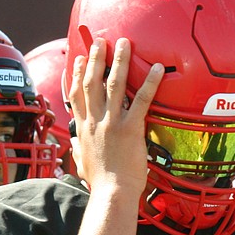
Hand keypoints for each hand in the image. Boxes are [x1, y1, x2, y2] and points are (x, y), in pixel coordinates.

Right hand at [67, 37, 163, 194]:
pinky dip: (150, 82)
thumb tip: (76, 144)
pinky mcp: (131, 128)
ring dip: (119, 60)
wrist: (112, 193)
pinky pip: (141, 100)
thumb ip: (79, 149)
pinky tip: (158, 69)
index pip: (76, 94)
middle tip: (100, 40)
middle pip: (92, 81)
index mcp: (83, 128)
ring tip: (124, 43)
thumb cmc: (100, 182)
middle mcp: (95, 120)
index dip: (77, 74)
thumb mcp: (83, 162)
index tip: (79, 58)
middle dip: (96, 58)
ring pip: (114, 83)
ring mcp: (112, 122)